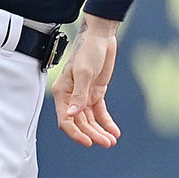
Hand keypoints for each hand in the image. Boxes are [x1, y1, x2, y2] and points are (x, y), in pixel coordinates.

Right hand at [51, 14, 120, 147]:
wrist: (101, 36)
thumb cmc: (87, 50)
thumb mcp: (84, 72)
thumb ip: (79, 95)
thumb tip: (72, 115)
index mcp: (62, 93)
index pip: (66, 120)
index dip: (76, 133)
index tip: (89, 142)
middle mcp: (71, 97)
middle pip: (80, 123)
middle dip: (93, 134)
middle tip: (107, 143)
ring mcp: (84, 96)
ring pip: (91, 120)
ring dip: (100, 131)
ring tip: (112, 141)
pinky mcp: (96, 93)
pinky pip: (101, 112)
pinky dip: (107, 122)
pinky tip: (115, 131)